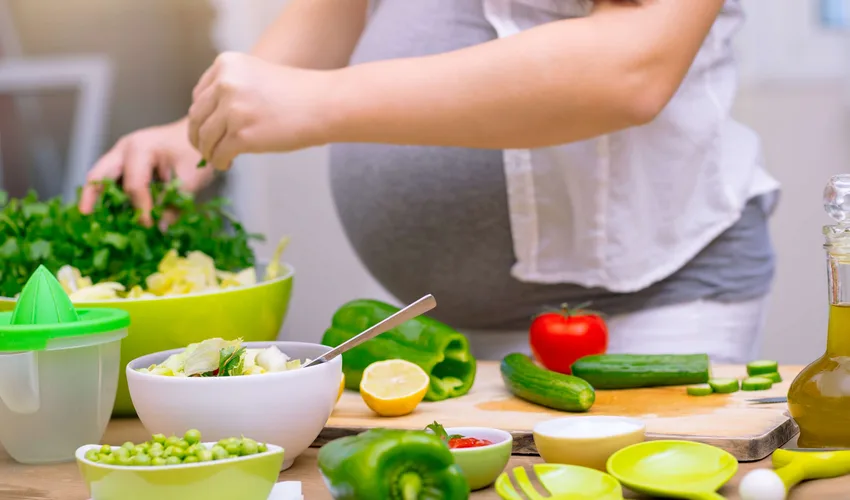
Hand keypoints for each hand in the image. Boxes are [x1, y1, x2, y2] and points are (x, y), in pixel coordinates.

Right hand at [79, 119, 213, 225]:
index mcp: (140, 148)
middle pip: (100, 174)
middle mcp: (125, 149)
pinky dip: (112, 195)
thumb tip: (160, 229)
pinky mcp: (126, 163)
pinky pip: (113, 180)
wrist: (200, 136)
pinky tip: (115, 214)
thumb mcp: (190, 181)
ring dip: (101, 198)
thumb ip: (174, 205)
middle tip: (85, 215)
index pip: (134, 184)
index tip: (150, 225)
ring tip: (97, 220)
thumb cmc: (195, 152)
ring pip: (102, 177)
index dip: (140, 208)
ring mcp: (123, 154)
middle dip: (91, 196)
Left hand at [188, 52, 331, 170]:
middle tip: (205, 149)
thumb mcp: (257, 77)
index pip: (199, 95)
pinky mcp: (241, 134)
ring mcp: (232, 109)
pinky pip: (218, 153)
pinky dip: (220, 162)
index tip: (207, 128)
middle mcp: (225, 83)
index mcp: (226, 64)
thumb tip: (209, 120)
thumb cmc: (298, 94)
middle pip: (197, 116)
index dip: (202, 116)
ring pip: (204, 138)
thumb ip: (232, 89)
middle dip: (199, 136)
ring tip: (218, 158)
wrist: (325, 105)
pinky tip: (228, 164)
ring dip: (208, 151)